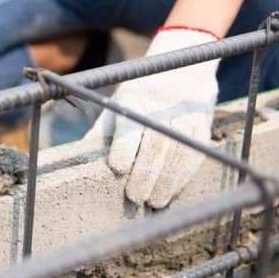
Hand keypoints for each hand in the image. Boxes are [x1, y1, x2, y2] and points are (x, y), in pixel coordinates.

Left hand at [87, 28, 219, 207]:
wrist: (182, 76)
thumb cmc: (137, 100)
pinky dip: (183, 177)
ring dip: (166, 182)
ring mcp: (184, 118)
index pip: (130, 127)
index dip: (124, 149)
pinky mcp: (201, 128)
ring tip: (154, 201)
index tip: (117, 169)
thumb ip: (101, 134)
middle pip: (154, 146)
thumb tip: (77, 162)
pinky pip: (193, 156)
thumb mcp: (115, 107)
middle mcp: (161, 109)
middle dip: (145, 174)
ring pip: (176, 154)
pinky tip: (172, 191)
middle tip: (135, 198)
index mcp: (134, 102)